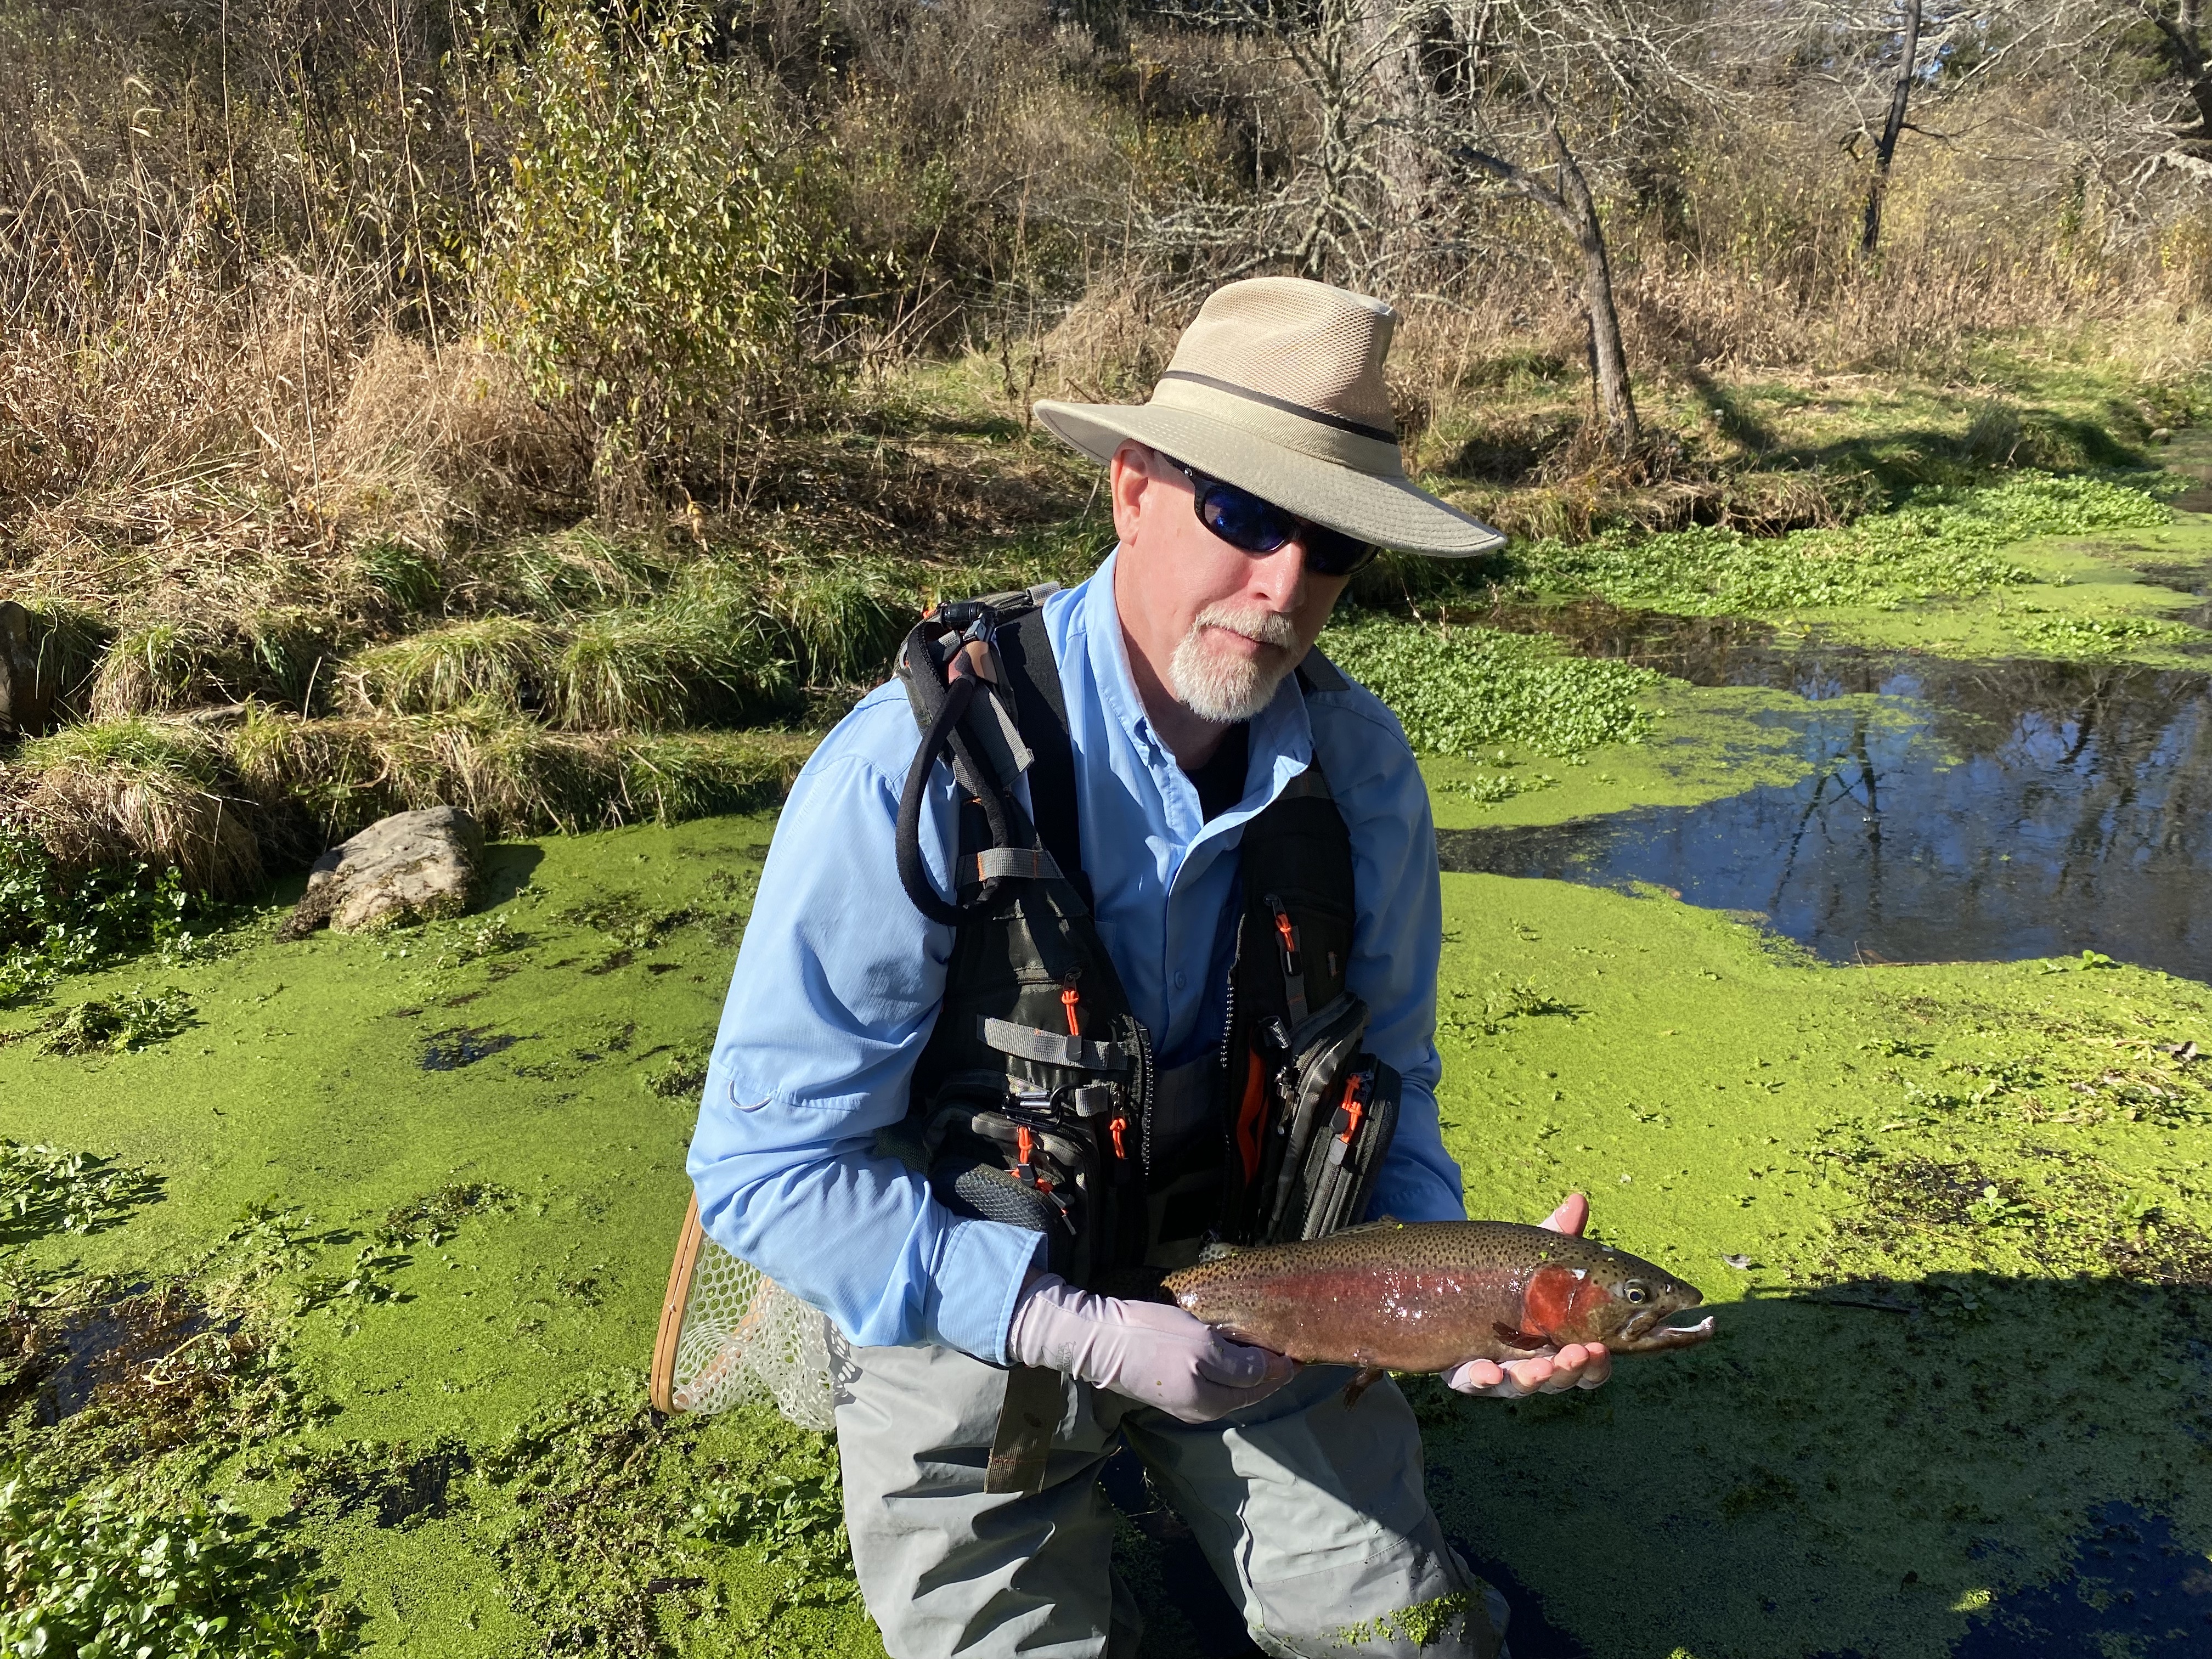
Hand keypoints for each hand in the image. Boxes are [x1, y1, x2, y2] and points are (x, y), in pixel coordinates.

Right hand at [1008, 1273, 1296, 1422]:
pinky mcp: (1168, 1390)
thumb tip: (1269, 1369)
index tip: (1297, 1350)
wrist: (1101, 1341)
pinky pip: (1209, 1382)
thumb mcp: (1203, 1347)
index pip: (1260, 1388)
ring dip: (1247, 1371)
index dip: (1281, 1369)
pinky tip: (1228, 1351)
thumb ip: (1240, 1364)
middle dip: (1267, 1373)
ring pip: (1227, 1388)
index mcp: (1212, 1403)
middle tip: (1286, 1348)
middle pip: (1245, 1392)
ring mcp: (1183, 1403)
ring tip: (1263, 1348)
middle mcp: (1201, 1411)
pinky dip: (1225, 1369)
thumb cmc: (1153, 1340)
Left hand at [1442, 1193, 1614, 1397]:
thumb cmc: (1509, 1279)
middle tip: (1582, 1354)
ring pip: (1523, 1384)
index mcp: (1562, 1341)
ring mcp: (1500, 1369)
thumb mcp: (1534, 1258)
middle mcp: (1536, 1362)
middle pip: (1563, 1379)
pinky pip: (1474, 1381)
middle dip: (1573, 1370)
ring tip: (1541, 1367)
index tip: (1605, 1348)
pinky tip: (1487, 1372)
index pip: (1590, 1361)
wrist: (1454, 1287)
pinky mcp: (1465, 1371)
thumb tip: (1578, 1200)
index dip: (1600, 1362)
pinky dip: (1484, 1378)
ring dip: (1535, 1378)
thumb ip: (1557, 1235)